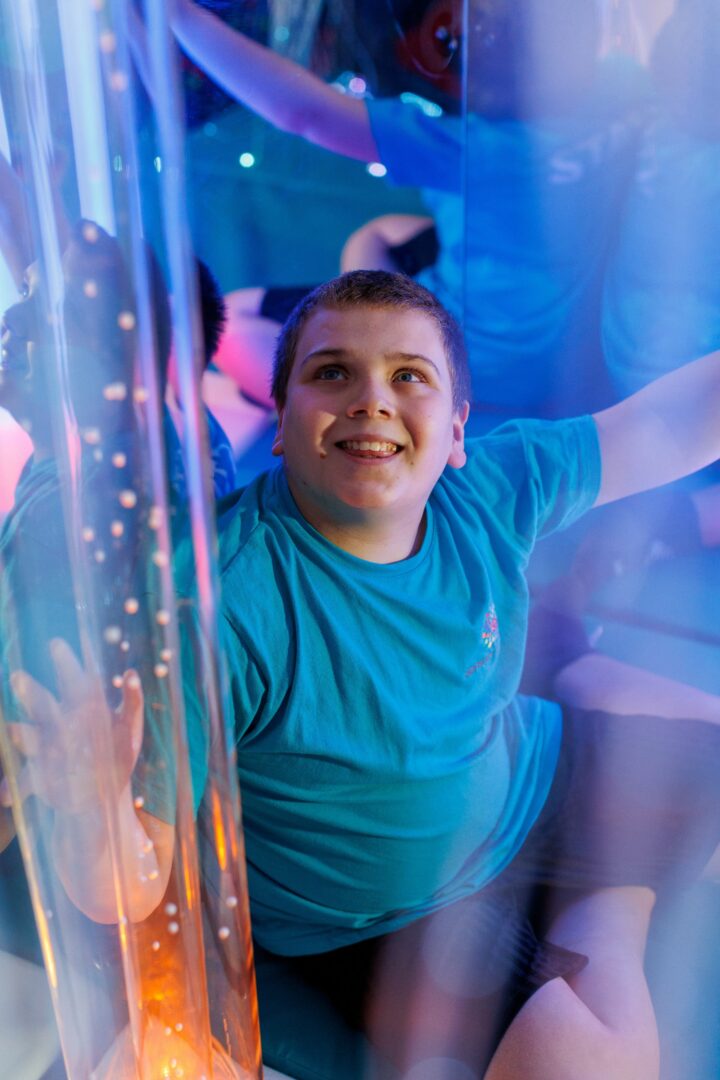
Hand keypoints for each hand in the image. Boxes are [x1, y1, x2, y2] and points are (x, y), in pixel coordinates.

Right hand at [1, 638, 142, 816]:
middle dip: (30, 692)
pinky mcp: (39, 777)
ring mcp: (45, 749)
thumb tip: (132, 673)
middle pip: (41, 703)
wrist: (103, 795)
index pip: (72, 678)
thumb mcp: (130, 726)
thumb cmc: (118, 751)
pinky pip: (23, 781)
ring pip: (28, 736)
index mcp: (80, 706)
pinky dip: (11, 788)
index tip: (56, 643)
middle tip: (17, 677)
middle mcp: (57, 723)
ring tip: (15, 732)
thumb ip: (132, 699)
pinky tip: (6, 795)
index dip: (64, 661)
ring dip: (20, 733)